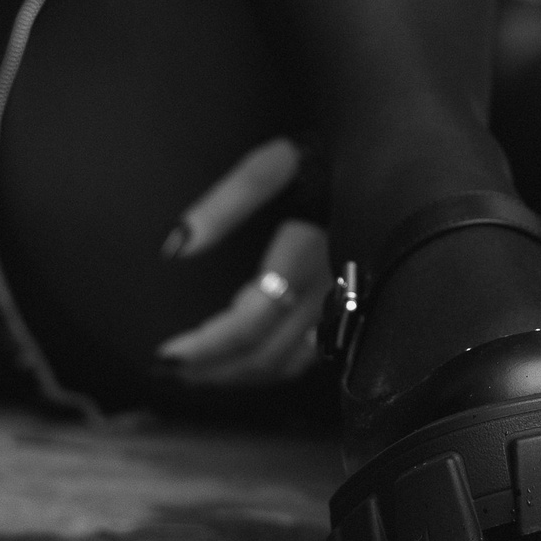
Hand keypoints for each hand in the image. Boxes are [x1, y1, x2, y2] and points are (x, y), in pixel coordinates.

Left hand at [154, 136, 329, 387]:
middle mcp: (324, 293)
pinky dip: (265, 369)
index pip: (250, 322)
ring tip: (194, 375)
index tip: (166, 355)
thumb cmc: (313, 165)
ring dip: (236, 376)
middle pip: (265, 354)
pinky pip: (303, 357)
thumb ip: (222, 206)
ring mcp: (338, 308)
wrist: (375, 170)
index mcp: (302, 259)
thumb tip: (175, 246)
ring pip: (285, 363)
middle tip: (168, 371)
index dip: (207, 346)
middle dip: (212, 369)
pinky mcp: (344, 312)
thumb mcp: (267, 169)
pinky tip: (238, 363)